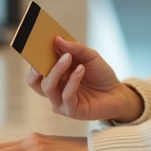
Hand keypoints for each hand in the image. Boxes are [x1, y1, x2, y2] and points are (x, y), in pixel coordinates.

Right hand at [27, 36, 141, 123]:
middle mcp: (54, 89)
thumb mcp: (90, 56)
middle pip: (34, 81)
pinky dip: (72, 80)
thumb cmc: (101, 74)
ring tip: (68, 57)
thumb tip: (57, 39)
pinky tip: (81, 69)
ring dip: (56, 69)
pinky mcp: (72, 111)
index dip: (32, 57)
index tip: (34, 42)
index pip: (35, 68)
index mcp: (54, 75)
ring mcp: (61, 101)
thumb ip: (74, 48)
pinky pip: (66, 96)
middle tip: (48, 51)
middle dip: (37, 65)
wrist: (118, 93)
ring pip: (47, 87)